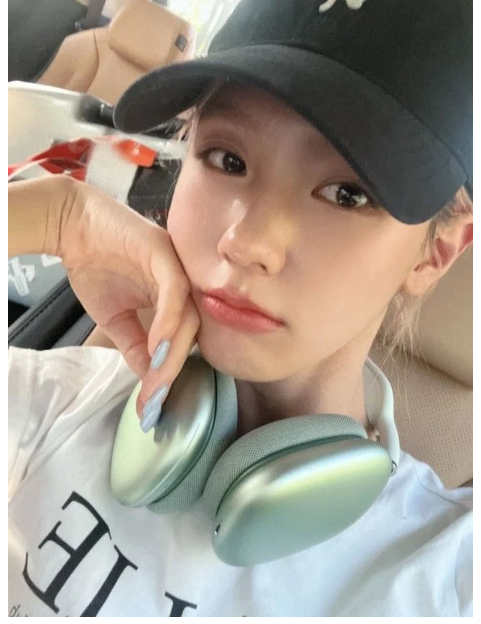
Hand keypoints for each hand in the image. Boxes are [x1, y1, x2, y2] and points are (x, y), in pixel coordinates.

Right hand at [56, 178, 199, 415]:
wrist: (72, 227)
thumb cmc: (96, 267)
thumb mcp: (116, 318)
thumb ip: (135, 346)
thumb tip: (147, 378)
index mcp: (177, 300)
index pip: (183, 342)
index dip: (169, 374)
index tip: (152, 405)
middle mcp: (185, 286)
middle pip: (192, 335)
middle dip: (171, 371)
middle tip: (153, 399)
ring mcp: (179, 268)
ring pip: (188, 317)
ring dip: (172, 353)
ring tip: (155, 380)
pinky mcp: (165, 253)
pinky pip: (175, 292)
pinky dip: (167, 321)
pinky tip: (155, 346)